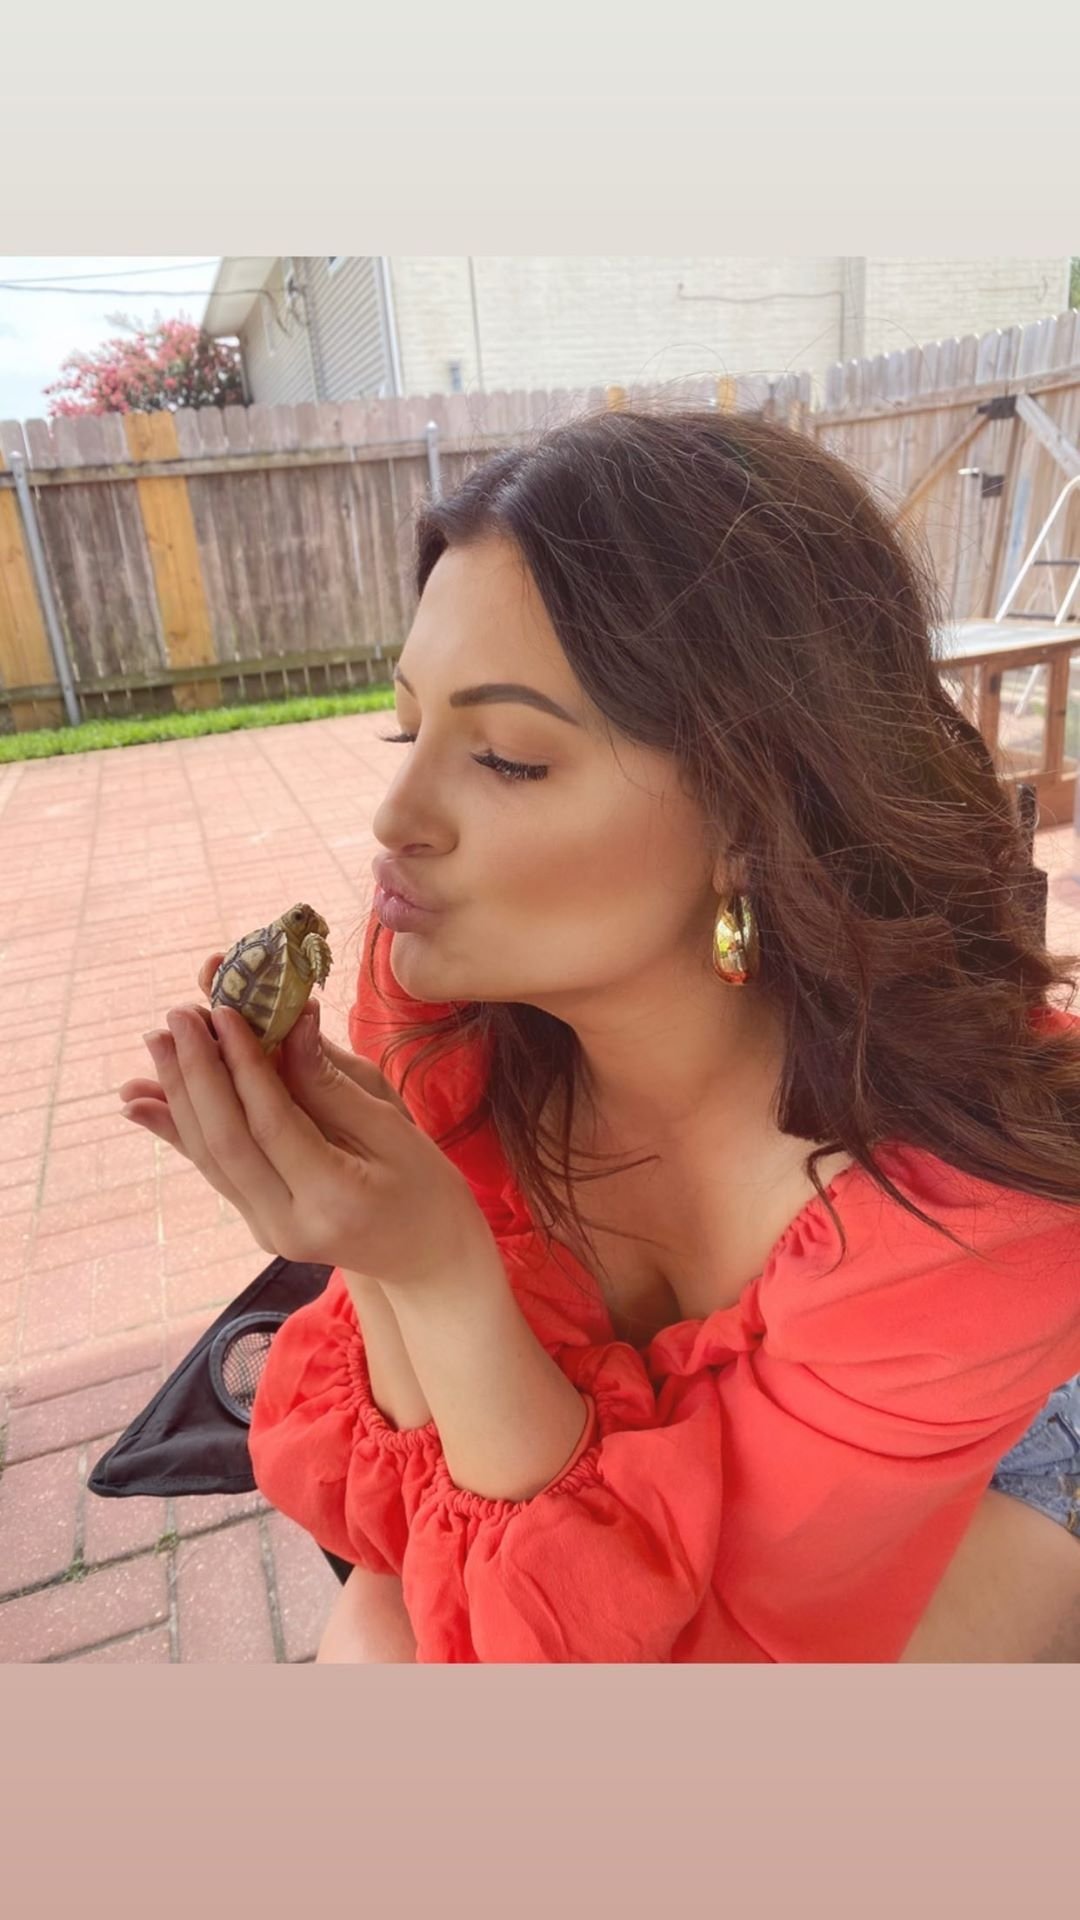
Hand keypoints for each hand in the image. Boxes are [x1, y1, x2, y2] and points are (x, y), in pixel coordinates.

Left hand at [117, 953, 495, 1288]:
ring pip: (210, 1156)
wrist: (428, 1262)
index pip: (273, 1123)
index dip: (244, 1063)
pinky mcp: (257, 1223)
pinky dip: (176, 1130)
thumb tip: (290, 1021)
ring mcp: (267, 1230)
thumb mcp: (395, 1130)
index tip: (223, 1009)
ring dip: (177, 1095)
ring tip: (156, 1041)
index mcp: (335, 1200)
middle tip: (176, 1016)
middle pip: (228, 1141)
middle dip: (196, 1072)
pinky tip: (141, 1101)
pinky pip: (213, 1169)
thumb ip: (334, 1083)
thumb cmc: (428, 1189)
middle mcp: (289, 1225)